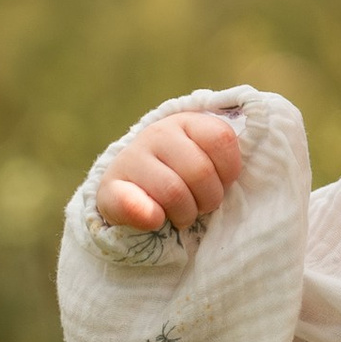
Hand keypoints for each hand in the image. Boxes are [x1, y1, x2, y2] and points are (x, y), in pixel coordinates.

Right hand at [94, 106, 241, 233]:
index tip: (221, 182)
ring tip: (183, 215)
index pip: (221, 139)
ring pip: (174, 192)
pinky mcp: (109, 187)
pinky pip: (135, 205)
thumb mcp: (205, 159)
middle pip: (200, 171)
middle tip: (201, 205)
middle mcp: (157, 133)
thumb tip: (231, 175)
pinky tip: (156, 220)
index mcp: (186, 121)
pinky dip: (151, 217)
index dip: (229, 171)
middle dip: (209, 199)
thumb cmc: (181, 175)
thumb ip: (225, 158)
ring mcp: (131, 157)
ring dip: (186, 214)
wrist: (130, 189)